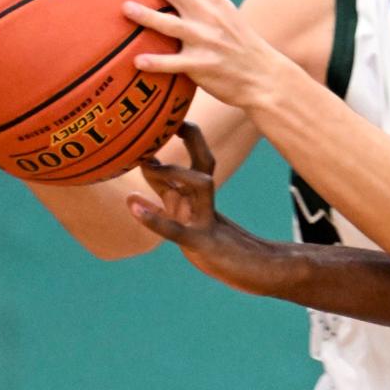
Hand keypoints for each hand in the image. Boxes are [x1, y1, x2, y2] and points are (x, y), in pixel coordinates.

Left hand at [118, 0, 285, 110]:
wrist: (265, 76)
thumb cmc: (238, 39)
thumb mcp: (223, 5)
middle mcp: (208, 15)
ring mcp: (206, 41)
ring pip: (173, 25)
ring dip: (148, 16)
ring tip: (125, 7)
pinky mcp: (204, 66)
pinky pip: (176, 64)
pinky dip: (157, 63)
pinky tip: (138, 62)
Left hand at [126, 121, 280, 292]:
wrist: (260, 274)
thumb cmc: (223, 252)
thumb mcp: (192, 225)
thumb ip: (167, 207)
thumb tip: (128, 195)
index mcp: (204, 199)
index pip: (198, 158)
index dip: (184, 135)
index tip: (165, 115)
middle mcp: (205, 204)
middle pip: (204, 161)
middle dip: (190, 138)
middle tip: (168, 118)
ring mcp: (205, 222)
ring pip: (199, 186)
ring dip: (175, 173)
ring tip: (146, 165)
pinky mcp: (201, 245)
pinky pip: (176, 229)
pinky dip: (154, 217)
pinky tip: (132, 204)